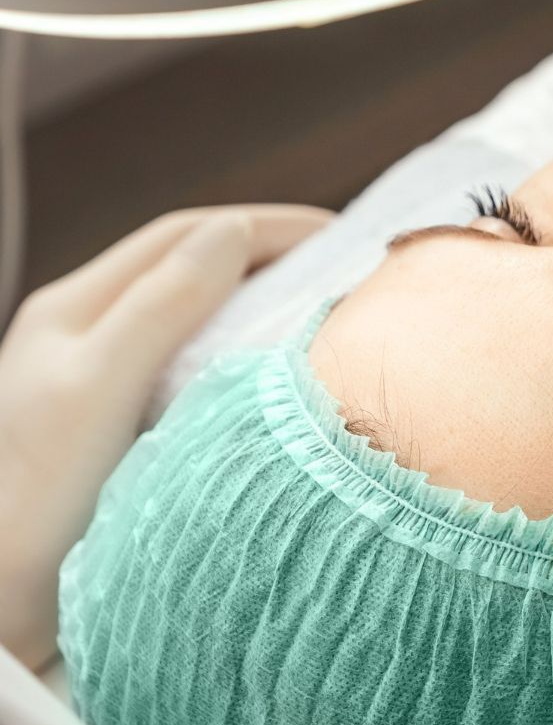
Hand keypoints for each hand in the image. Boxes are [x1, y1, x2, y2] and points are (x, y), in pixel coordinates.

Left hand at [0, 205, 330, 668]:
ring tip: (327, 321)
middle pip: (192, 271)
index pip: (185, 237)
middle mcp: (88, 338)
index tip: (343, 236)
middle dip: (272, 259)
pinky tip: (281, 390)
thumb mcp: (98, 385)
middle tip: (347, 273)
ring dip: (262, 310)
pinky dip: (246, 364)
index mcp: (75, 309)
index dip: (266, 226)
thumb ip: (162, 304)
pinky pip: (197, 375)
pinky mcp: (124, 438)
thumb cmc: (32, 498)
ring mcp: (103, 387)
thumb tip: (234, 233)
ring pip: (198, 323)